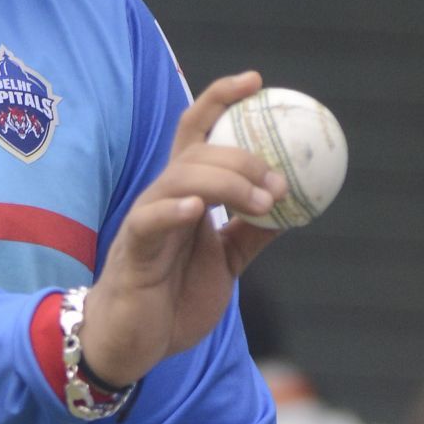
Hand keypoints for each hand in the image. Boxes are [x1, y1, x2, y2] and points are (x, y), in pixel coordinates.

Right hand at [77, 71, 287, 388]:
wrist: (132, 342)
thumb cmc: (171, 298)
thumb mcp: (225, 263)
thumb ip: (250, 233)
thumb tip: (292, 207)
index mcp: (184, 192)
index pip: (198, 130)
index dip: (222, 98)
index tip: (256, 81)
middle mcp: (163, 196)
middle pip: (197, 150)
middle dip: (242, 155)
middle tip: (279, 179)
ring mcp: (145, 219)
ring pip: (180, 177)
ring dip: (227, 183)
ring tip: (263, 201)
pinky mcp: (132, 248)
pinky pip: (150, 221)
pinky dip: (173, 210)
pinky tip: (198, 210)